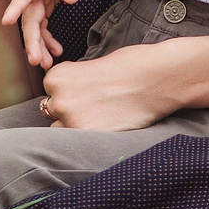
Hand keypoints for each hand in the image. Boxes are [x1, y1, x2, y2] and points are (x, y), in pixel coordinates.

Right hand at [0, 0, 107, 68]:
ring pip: (35, 22)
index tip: (5, 20)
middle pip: (30, 14)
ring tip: (47, 63)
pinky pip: (44, 22)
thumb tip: (67, 0)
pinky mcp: (49, 0)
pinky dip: (48, 38)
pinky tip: (57, 50)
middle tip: (36, 61)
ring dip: (38, 43)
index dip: (16, 6)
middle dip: (31, 39)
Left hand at [37, 47, 176, 132]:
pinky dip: (90, 135)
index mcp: (56, 77)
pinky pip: (79, 141)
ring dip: (75, 125)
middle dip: (69, 109)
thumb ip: (71, 83)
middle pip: (51, 111)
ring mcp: (73, 120)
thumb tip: (61, 99)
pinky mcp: (90, 136)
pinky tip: (109, 122)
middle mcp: (59, 99)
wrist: (158, 77)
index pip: (49, 91)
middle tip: (95, 104)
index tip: (87, 90)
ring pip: (61, 129)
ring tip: (102, 115)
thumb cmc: (129, 67)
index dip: (68, 91)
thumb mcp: (89, 67)